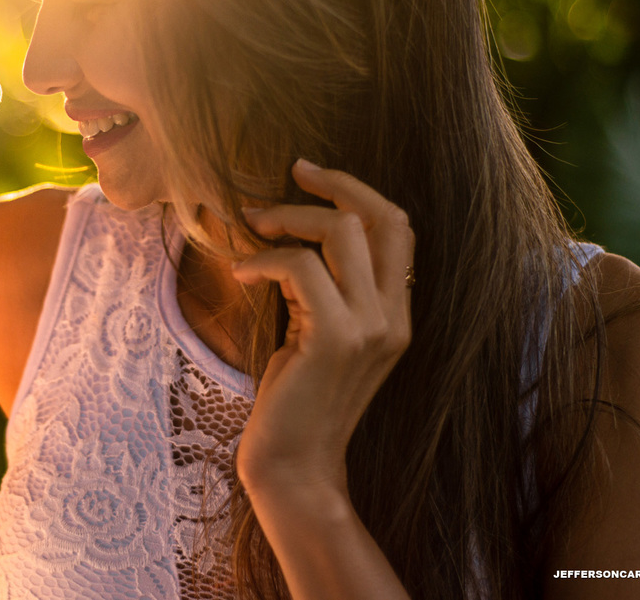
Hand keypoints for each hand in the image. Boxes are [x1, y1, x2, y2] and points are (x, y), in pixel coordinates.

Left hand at [232, 159, 414, 501]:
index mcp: (396, 314)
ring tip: (251, 228)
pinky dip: (263, 259)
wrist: (294, 466)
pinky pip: (299, 266)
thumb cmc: (295, 400)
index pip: (399, 227)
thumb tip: (295, 236)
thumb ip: (324, 290)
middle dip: (331, 185)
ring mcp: (369, 327)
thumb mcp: (318, 334)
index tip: (310, 174)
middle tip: (286, 178)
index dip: (357, 189)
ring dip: (287, 218)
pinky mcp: (333, 338)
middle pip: (382, 216)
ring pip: (341, 232)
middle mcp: (393, 317)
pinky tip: (240, 274)